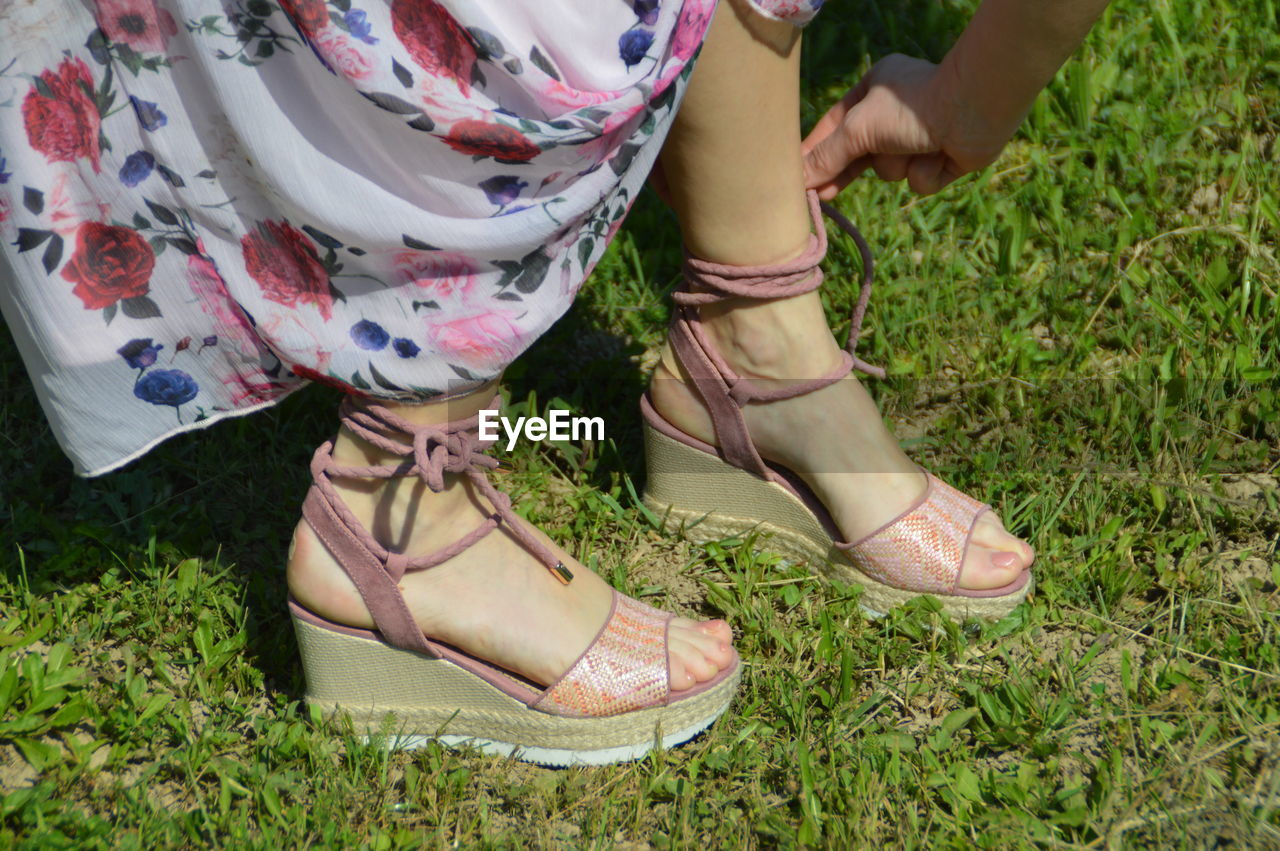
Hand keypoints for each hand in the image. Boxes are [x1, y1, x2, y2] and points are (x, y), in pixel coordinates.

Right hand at [801, 53, 1014, 198]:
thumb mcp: (859, 128)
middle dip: (846, 172)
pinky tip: (938, 156)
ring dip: (897, 166)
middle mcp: (896, 112)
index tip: (798, 176)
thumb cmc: (911, 107)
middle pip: (860, 153)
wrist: (972, 110)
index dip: (816, 152)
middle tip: (818, 197)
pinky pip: (918, 180)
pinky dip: (924, 173)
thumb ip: (829, 156)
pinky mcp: (941, 158)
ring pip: (891, 170)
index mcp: (874, 89)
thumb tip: (800, 180)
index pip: (835, 126)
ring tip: (914, 148)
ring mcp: (919, 136)